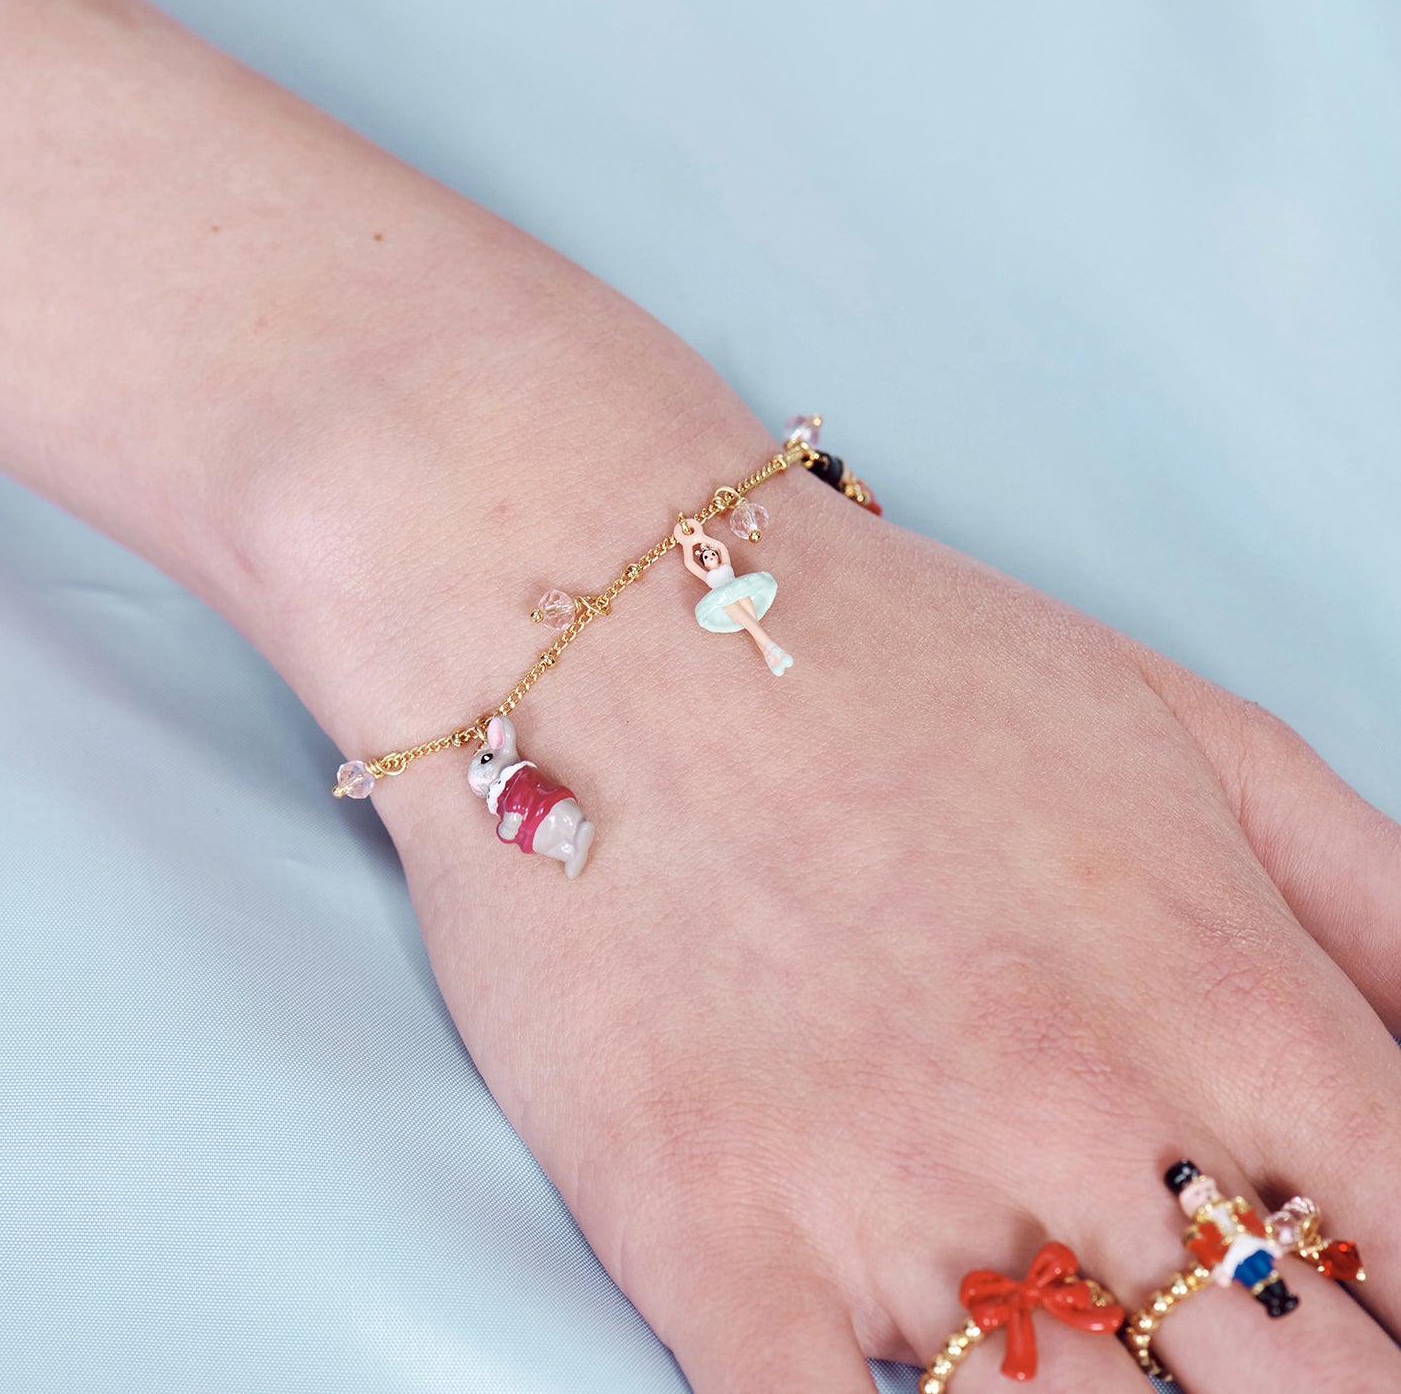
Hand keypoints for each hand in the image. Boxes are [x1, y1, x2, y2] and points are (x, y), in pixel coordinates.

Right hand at [315, 449, 1400, 1393]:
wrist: (609, 617)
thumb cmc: (895, 660)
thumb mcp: (1186, 727)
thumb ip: (1380, 906)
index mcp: (1220, 996)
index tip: (1365, 1306)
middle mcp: (1077, 1112)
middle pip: (1308, 1391)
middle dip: (1306, 1379)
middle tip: (1244, 1349)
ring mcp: (886, 1190)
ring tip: (1106, 1364)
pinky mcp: (705, 1238)